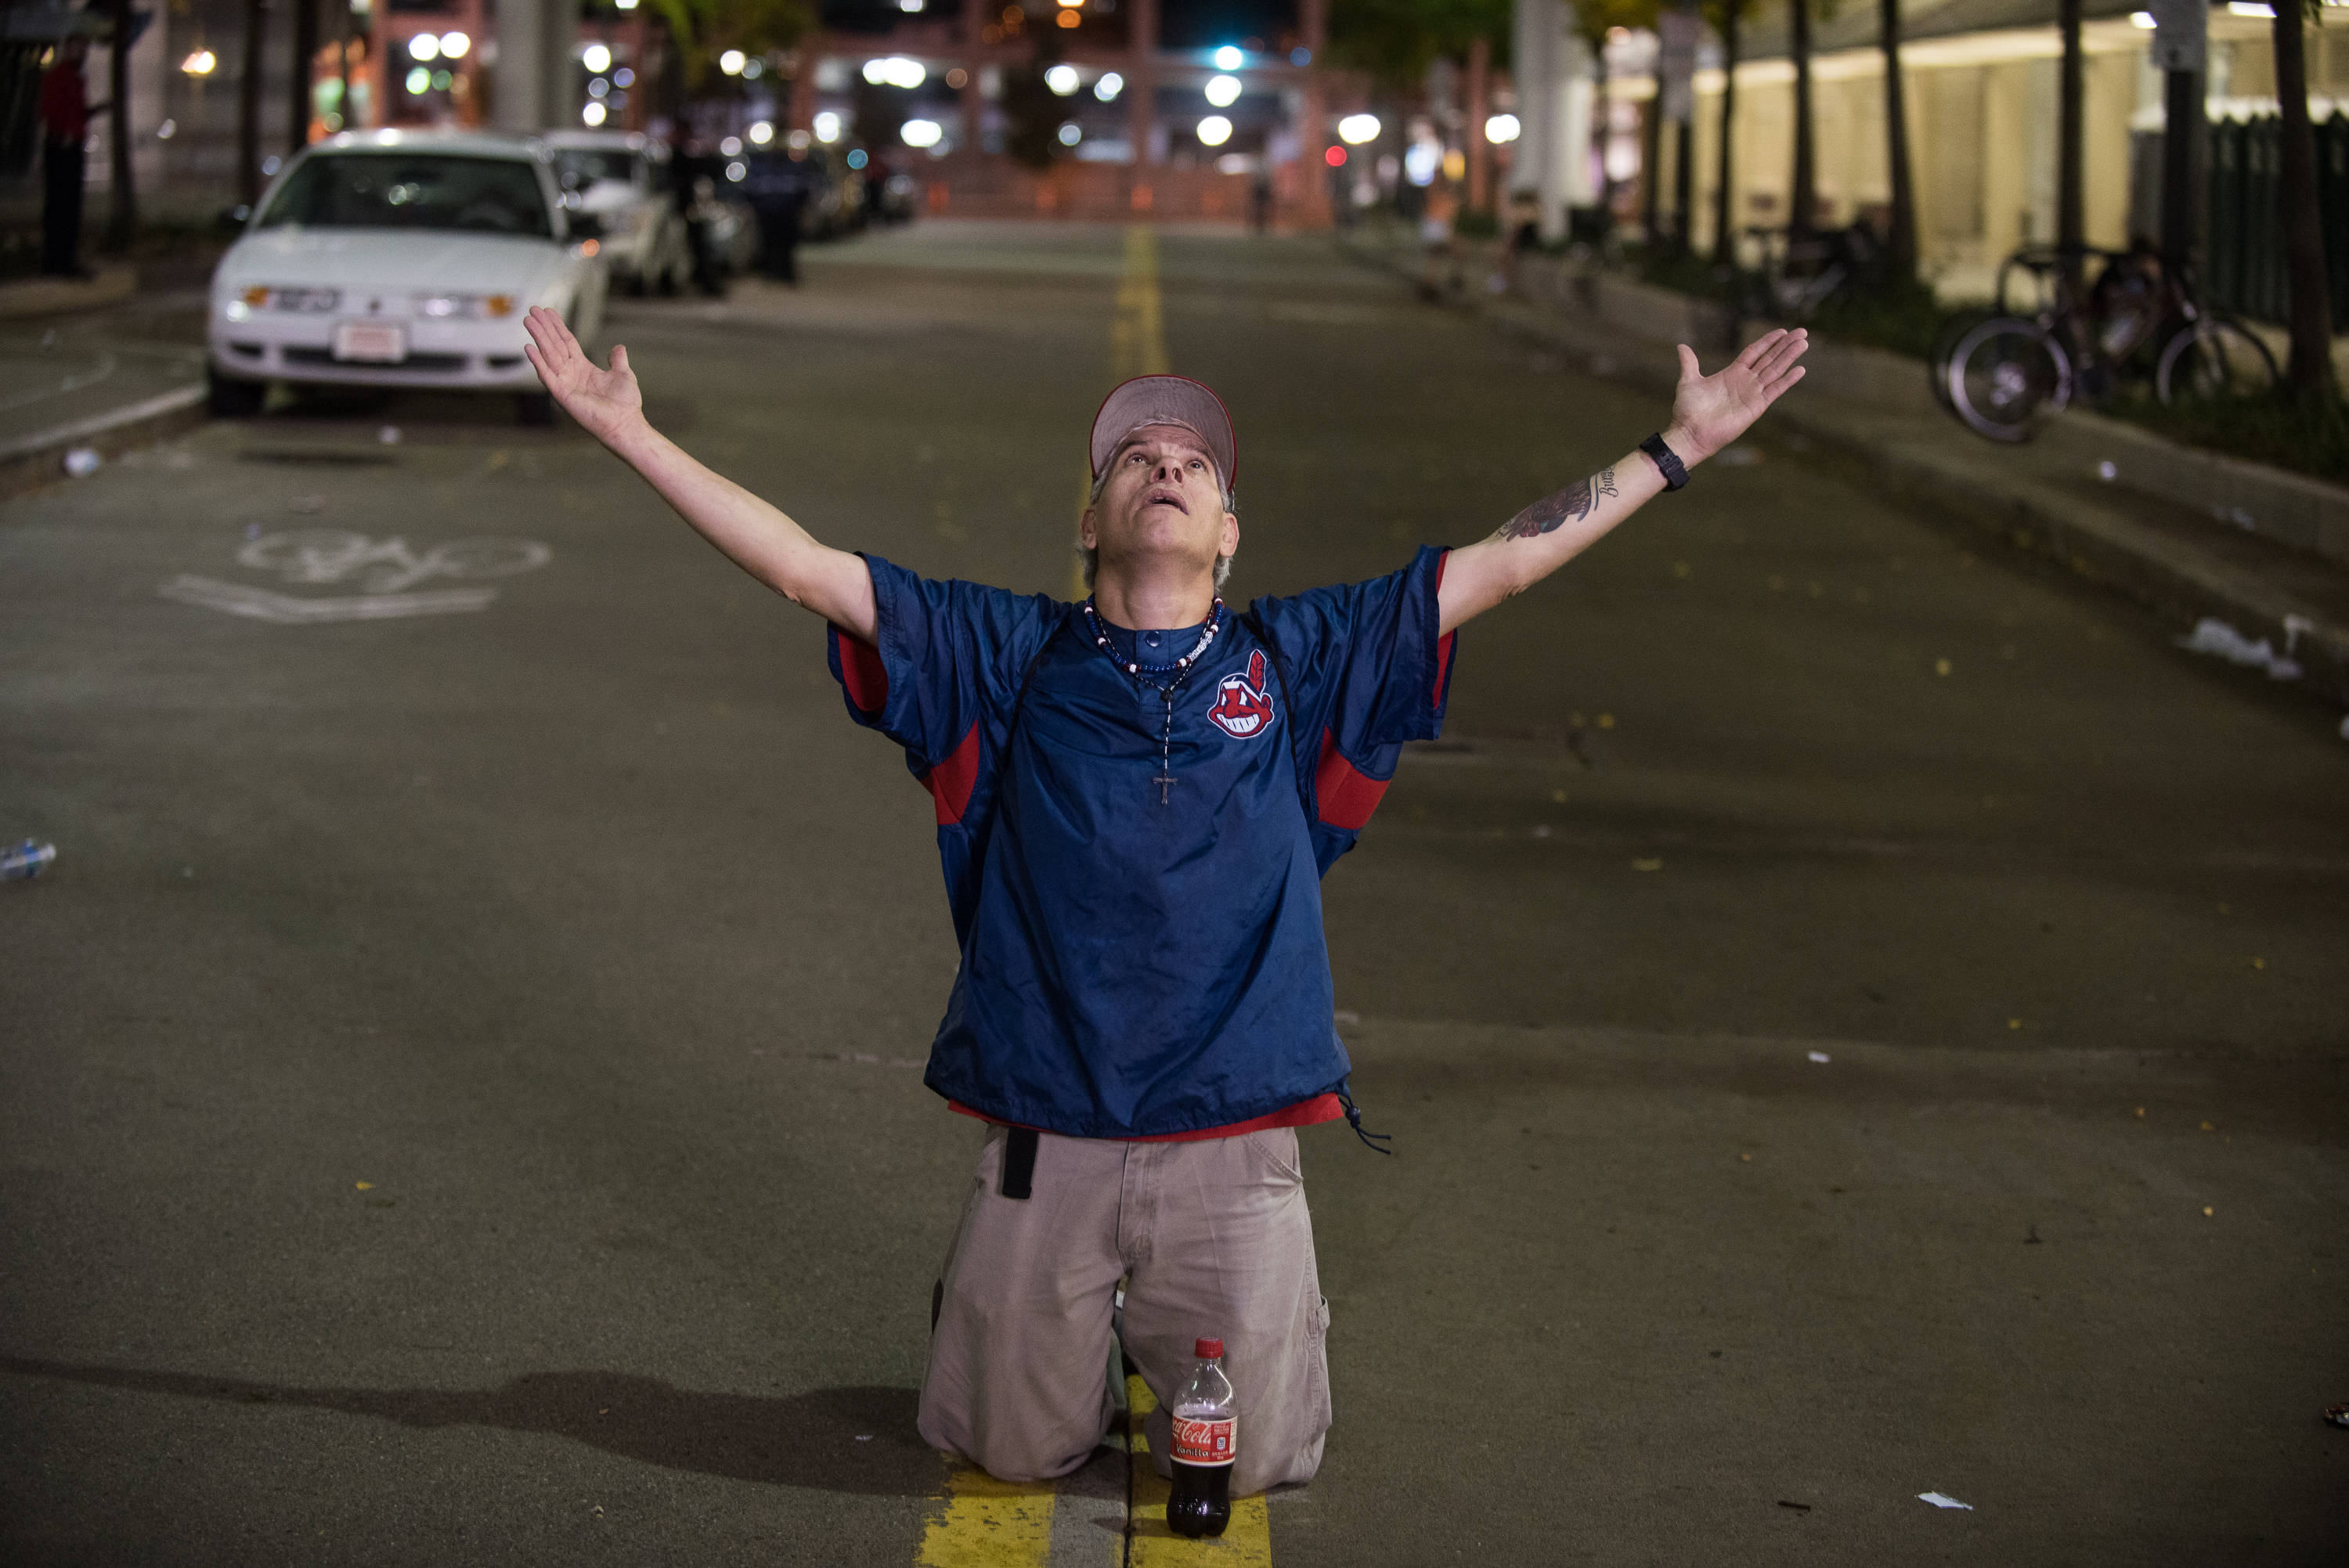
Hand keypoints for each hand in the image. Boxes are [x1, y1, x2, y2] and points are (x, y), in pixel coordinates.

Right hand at [522, 306, 642, 444]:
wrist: (625, 424)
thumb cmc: (625, 404)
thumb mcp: (623, 374)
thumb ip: (617, 360)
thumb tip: (618, 347)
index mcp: (583, 368)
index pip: (566, 342)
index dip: (557, 327)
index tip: (548, 311)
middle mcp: (571, 374)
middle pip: (554, 345)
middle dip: (543, 327)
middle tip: (532, 309)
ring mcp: (565, 383)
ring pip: (548, 355)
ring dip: (538, 337)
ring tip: (529, 321)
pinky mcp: (562, 395)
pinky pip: (547, 376)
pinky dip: (538, 362)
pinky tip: (529, 347)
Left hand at [1662, 328, 1808, 464]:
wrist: (1690, 433)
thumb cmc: (1688, 411)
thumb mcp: (1689, 381)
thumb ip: (1689, 363)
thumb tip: (1681, 347)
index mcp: (1732, 373)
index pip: (1754, 352)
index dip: (1768, 341)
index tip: (1782, 331)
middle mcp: (1745, 382)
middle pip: (1770, 358)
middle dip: (1785, 345)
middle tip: (1802, 332)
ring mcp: (1752, 394)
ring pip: (1775, 371)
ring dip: (1790, 357)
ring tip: (1803, 343)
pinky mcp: (1756, 407)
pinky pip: (1775, 390)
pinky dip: (1787, 381)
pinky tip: (1800, 370)